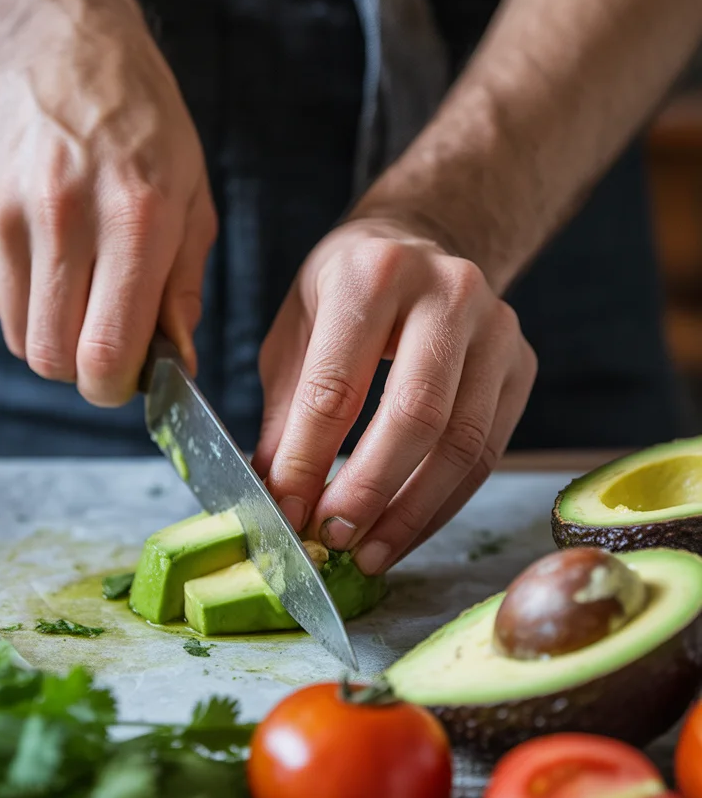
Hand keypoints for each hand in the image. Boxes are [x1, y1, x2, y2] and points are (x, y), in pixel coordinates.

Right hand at [0, 0, 215, 402]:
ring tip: (82, 285)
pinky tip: (50, 253)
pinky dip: (26, 299)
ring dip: (54, 332)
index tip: (128, 376)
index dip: (115, 386)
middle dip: (83, 368)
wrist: (61, 46)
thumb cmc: (145, 130)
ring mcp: (5, 212)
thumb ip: (182, 291)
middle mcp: (63, 216)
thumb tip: (176, 366)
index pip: (105, 352)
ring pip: (20, 337)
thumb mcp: (193, 201)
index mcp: (136, 218)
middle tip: (107, 338)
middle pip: (53, 358)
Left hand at [253, 217, 536, 573]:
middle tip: (333, 538)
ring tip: (369, 553)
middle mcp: (447, 292)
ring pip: (462, 443)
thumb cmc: (346, 291)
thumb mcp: (296, 331)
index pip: (336, 385)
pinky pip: (487, 452)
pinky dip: (443, 504)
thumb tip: (275, 499)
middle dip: (369, 490)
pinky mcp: (522, 365)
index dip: (308, 459)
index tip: (286, 510)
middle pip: (415, 414)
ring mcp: (497, 328)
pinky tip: (405, 532)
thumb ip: (285, 413)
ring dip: (411, 512)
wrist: (422, 243)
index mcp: (374, 274)